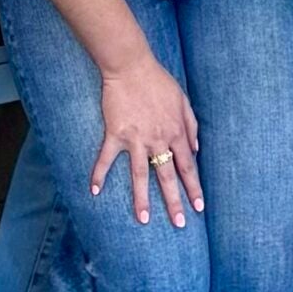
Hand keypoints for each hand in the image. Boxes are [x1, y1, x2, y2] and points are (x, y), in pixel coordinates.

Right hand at [92, 51, 205, 226]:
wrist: (131, 67)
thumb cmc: (158, 81)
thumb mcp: (183, 100)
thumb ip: (191, 125)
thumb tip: (196, 149)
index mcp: (175, 132)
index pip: (187, 166)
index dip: (193, 187)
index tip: (199, 206)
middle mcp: (158, 139)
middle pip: (168, 177)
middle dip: (174, 202)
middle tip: (179, 224)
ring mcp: (136, 139)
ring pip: (141, 175)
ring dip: (142, 199)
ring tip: (144, 220)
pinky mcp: (116, 134)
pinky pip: (107, 158)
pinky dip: (99, 173)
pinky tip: (94, 190)